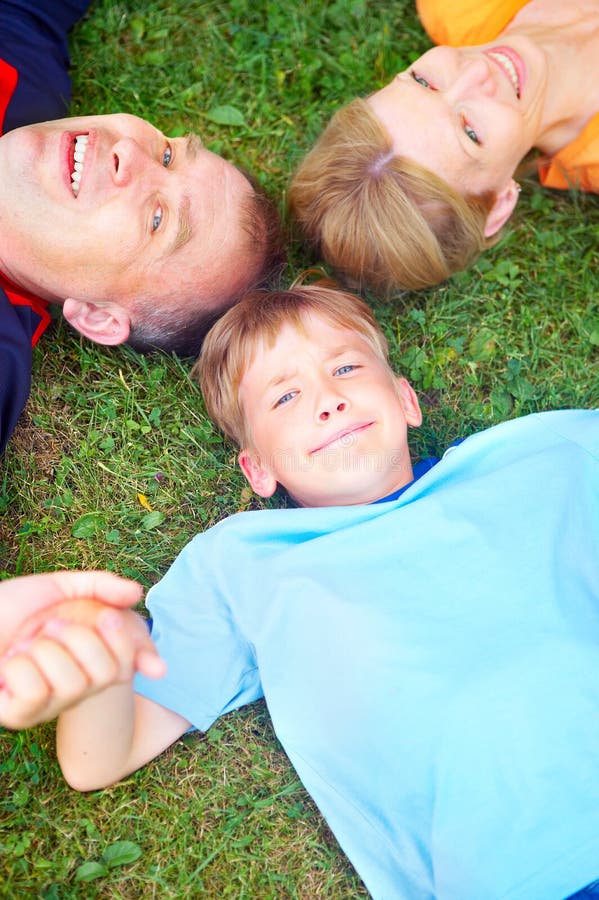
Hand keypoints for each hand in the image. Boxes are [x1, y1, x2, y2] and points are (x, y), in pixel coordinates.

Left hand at [0, 577, 165, 729]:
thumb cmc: (8, 608)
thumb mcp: (57, 588)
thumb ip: (99, 586)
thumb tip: (136, 593)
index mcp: (90, 655)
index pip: (130, 662)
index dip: (139, 650)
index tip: (127, 630)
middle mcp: (77, 684)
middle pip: (110, 673)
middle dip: (80, 638)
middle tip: (50, 625)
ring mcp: (50, 704)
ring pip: (74, 683)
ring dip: (43, 650)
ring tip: (23, 645)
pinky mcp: (21, 715)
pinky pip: (38, 691)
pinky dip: (20, 667)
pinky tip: (8, 664)